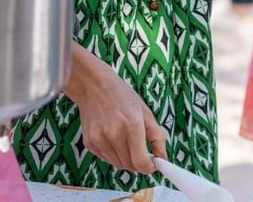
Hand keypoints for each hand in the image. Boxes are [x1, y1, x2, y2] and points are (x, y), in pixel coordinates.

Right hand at [68, 54, 166, 173]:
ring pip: (118, 164)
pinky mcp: (89, 143)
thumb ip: (157, 137)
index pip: (140, 162)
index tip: (152, 164)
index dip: (149, 167)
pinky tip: (113, 137)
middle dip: (139, 162)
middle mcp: (114, 134)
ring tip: (126, 139)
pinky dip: (113, 153)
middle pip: (130, 166)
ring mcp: (99, 140)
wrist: (94, 86)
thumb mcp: (145, 112)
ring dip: (126, 158)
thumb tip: (162, 158)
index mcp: (132, 125)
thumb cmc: (122, 96)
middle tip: (141, 149)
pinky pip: (106, 158)